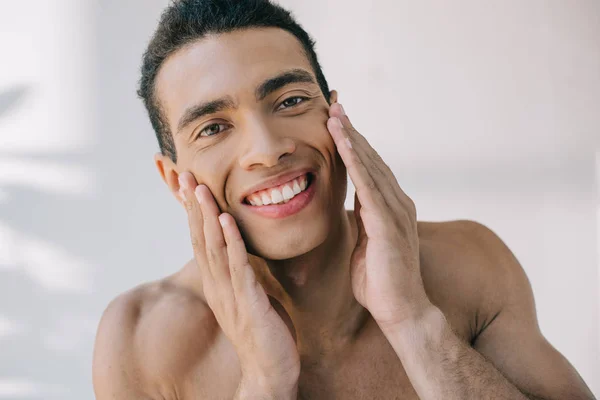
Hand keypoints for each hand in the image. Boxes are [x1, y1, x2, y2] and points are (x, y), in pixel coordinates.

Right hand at [178, 172, 299, 395]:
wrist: (271, 372)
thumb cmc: (264, 332)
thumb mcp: (249, 296)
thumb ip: (241, 274)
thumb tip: (242, 251)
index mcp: (218, 284)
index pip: (201, 241)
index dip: (193, 213)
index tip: (187, 186)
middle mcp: (217, 287)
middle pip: (200, 239)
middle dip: (192, 207)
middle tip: (185, 175)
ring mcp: (230, 295)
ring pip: (214, 249)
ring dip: (206, 216)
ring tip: (200, 189)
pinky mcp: (248, 303)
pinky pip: (238, 267)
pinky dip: (231, 241)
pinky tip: (226, 220)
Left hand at [327, 103, 434, 329]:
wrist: (401, 311)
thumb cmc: (380, 282)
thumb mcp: (365, 243)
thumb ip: (362, 221)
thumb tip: (353, 205)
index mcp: (390, 208)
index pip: (369, 168)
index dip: (353, 144)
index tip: (337, 122)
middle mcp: (397, 203)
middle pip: (371, 159)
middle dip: (352, 132)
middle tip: (335, 105)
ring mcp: (395, 211)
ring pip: (370, 165)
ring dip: (351, 138)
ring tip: (335, 113)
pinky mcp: (388, 223)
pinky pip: (368, 185)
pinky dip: (354, 160)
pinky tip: (342, 141)